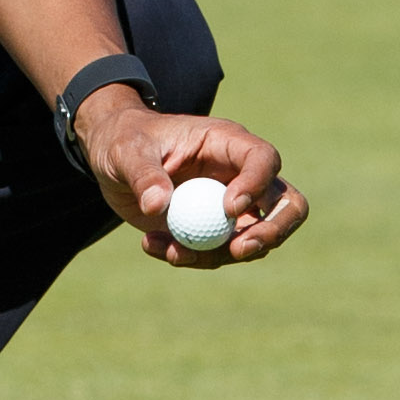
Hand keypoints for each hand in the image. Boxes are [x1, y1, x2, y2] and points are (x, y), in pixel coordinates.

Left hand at [74, 90, 306, 270]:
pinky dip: (193, 258)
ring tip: (170, 251)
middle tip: (238, 250)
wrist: (114, 159)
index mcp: (227, 142)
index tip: (228, 208)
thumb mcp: (126, 151)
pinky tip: (153, 245)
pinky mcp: (215, 229)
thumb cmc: (124, 140)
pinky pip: (220, 253)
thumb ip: (143, 174)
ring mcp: (233, 206)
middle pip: (286, 203)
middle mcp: (240, 174)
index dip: (257, 184)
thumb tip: (158, 205)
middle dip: (273, 230)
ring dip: (219, 255)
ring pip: (256, 238)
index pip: (263, 159)